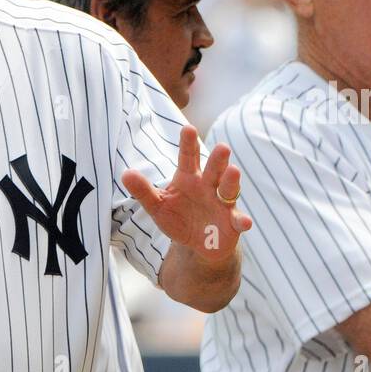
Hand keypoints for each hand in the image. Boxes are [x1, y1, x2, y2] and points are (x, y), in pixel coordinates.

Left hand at [121, 126, 251, 263]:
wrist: (197, 243)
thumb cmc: (178, 218)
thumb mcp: (158, 206)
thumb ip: (144, 191)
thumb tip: (126, 174)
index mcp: (189, 178)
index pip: (188, 157)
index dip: (188, 143)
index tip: (188, 128)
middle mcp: (209, 185)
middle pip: (214, 169)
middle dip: (218, 159)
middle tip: (222, 147)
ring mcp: (223, 203)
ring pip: (229, 189)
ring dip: (232, 181)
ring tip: (233, 171)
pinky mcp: (233, 222)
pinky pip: (239, 220)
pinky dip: (242, 221)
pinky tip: (244, 222)